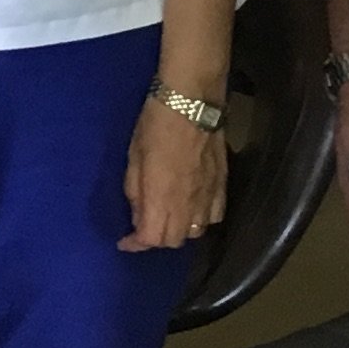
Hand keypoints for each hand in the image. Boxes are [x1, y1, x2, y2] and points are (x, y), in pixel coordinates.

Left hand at [124, 97, 228, 253]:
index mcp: (160, 197)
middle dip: (155, 240)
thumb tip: (138, 217)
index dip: (136, 244)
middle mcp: (186, 204)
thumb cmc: (154, 125)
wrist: (192, 103)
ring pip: (195, 232)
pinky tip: (192, 209)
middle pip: (173, 241)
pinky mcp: (222, 186)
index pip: (151, 238)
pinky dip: (201, 220)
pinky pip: (215, 216)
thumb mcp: (133, 157)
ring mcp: (208, 196)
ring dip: (179, 231)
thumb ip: (135, 191)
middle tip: (144, 227)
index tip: (125, 241)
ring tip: (167, 219)